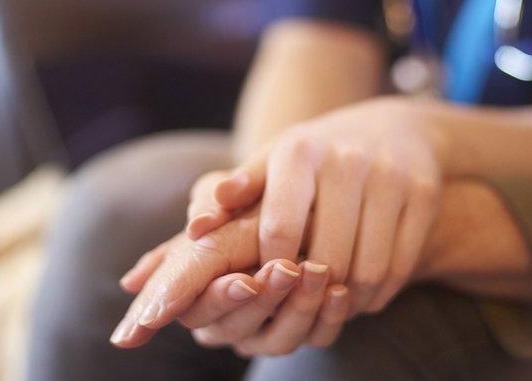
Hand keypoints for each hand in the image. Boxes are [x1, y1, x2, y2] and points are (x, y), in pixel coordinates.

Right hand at [113, 205, 352, 354]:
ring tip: (317, 272)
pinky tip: (340, 291)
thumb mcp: (230, 190)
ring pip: (278, 340)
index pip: (196, 309)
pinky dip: (329, 318)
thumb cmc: (253, 195)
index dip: (222, 297)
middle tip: (286, 271)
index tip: (246, 281)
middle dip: (264, 301)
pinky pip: (315, 339)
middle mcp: (221, 319)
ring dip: (299, 307)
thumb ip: (210, 204)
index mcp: (191, 287)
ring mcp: (262, 332)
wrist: (300, 201)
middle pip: (236, 328)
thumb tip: (198, 224)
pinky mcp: (302, 333)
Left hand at [188, 96, 446, 313]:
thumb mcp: (274, 161)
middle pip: (327, 257)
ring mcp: (391, 176)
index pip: (280, 229)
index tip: (269, 280)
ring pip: (367, 269)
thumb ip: (234, 193)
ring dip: (347, 300)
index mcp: (299, 150)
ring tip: (331, 304)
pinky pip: (400, 266)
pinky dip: (379, 293)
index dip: (272, 266)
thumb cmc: (317, 154)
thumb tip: (197, 226)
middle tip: (303, 302)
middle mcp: (348, 158)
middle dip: (312, 289)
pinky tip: (363, 295)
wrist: (394, 126)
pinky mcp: (424, 194)